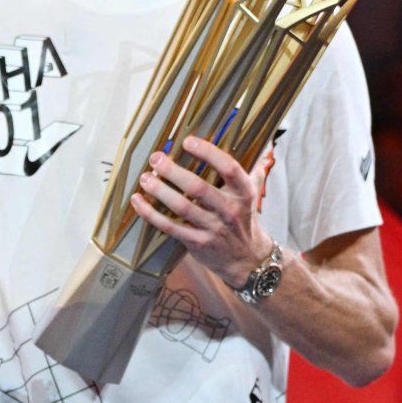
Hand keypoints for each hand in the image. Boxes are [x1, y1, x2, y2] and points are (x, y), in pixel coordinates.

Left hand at [130, 136, 272, 285]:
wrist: (247, 260)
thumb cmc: (244, 220)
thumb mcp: (253, 195)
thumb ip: (253, 169)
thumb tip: (263, 144)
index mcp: (243, 193)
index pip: (229, 168)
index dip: (208, 153)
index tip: (188, 141)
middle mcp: (230, 210)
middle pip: (198, 187)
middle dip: (173, 171)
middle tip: (156, 158)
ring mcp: (213, 228)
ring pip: (182, 207)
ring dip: (159, 191)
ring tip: (145, 178)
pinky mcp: (197, 242)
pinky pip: (170, 227)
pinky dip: (151, 214)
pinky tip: (138, 201)